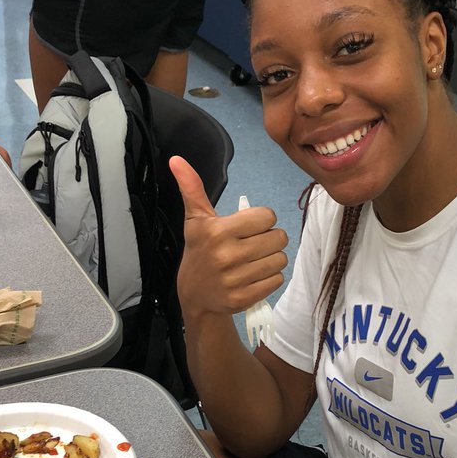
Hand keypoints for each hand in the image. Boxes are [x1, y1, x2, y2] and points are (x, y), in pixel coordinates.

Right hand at [169, 156, 287, 321]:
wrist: (195, 296)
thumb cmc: (199, 252)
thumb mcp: (195, 220)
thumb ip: (192, 188)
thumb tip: (176, 160)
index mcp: (218, 231)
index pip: (267, 216)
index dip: (261, 220)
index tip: (248, 227)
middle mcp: (227, 255)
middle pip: (278, 238)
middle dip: (269, 239)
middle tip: (253, 244)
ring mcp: (236, 279)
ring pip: (280, 259)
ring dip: (271, 259)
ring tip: (254, 260)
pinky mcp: (245, 298)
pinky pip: (277, 280)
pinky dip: (270, 278)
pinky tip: (254, 276)